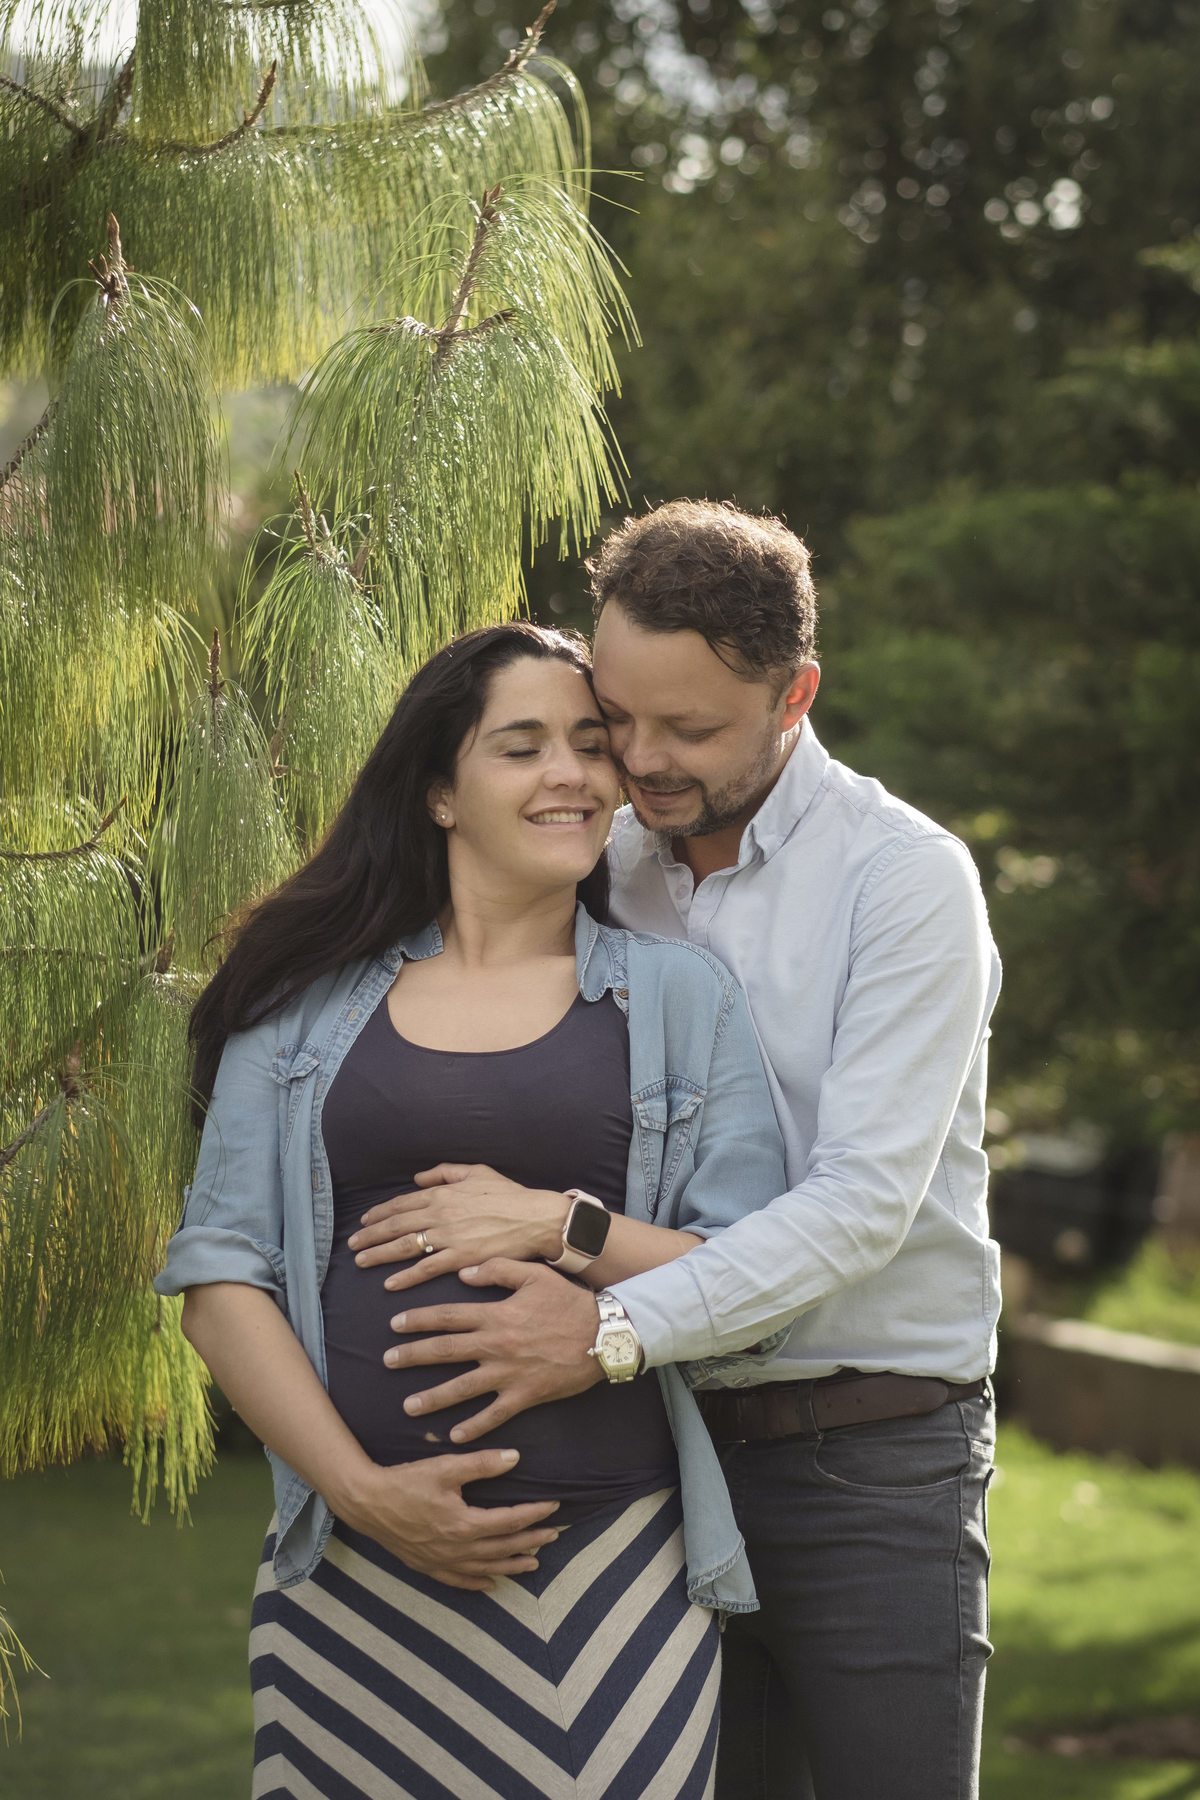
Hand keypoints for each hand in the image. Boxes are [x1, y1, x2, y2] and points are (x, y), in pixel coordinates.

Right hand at [333, 1448, 560, 1591]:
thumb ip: (482, 1464)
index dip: (534, 1514)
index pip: (509, 1521)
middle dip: (531, 1541)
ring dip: (511, 1566)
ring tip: (533, 1563)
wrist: (366, 1502)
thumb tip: (515, 1458)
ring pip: (485, 1569)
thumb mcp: (445, 1467)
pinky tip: (490, 1584)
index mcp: (464, 1523)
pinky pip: (458, 1581)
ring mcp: (441, 1561)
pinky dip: (477, 1584)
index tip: (554, 1507)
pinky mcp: (427, 1566)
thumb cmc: (406, 1481)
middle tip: (554, 1536)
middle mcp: (457, 1549)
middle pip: (503, 1548)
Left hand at [348, 1165, 569, 1290]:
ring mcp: (449, 1237)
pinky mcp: (460, 1258)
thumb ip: (444, 1173)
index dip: (380, 1213)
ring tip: (361, 1261)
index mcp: (443, 1193)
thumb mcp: (476, 1172)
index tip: (365, 1221)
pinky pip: (426, 1268)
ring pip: (405, 1246)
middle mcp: (440, 1214)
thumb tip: (418, 1179)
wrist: (535, 1217)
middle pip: (396, 1225)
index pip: (402, 1203)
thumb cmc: (509, 1195)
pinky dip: (405, 1276)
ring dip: (379, 1254)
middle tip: (352, 1244)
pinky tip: (390, 1283)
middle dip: (371, 1234)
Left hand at [384, 1260, 603, 1441]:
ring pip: (462, 1388)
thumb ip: (497, 1270)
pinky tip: (454, 1436)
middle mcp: (496, 1344)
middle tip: (387, 1362)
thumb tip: (463, 1272)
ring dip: (433, 1398)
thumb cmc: (569, 1301)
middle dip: (413, 1356)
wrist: (604, 1334)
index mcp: (496, 1314)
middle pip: (446, 1351)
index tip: (394, 1324)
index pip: (448, 1316)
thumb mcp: (534, 1275)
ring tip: (408, 1406)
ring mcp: (509, 1373)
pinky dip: (474, 1427)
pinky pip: (494, 1415)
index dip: (418, 1319)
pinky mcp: (525, 1395)